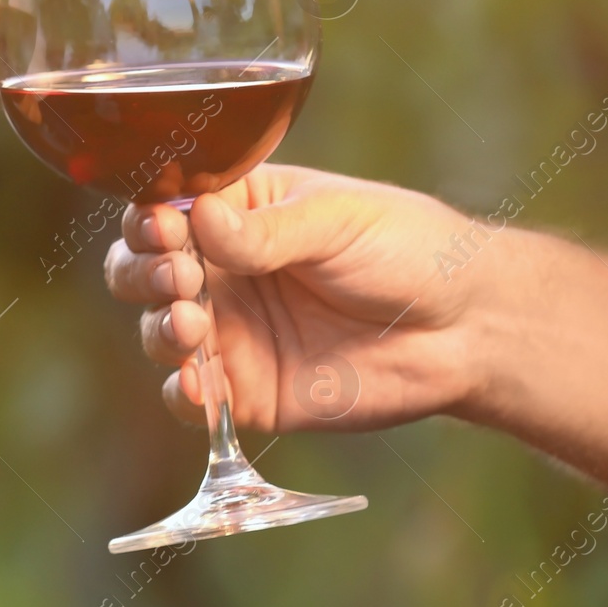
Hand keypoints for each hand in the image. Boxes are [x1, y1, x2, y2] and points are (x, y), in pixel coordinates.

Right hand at [103, 163, 496, 432]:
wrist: (466, 326)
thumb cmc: (408, 249)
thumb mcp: (336, 221)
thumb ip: (264, 231)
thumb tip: (197, 220)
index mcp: (237, 211)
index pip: (164, 208)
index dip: (149, 217)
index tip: (163, 224)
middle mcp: (223, 271)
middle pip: (141, 269)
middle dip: (143, 270)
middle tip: (178, 273)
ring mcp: (232, 333)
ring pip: (159, 331)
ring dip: (161, 326)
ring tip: (194, 320)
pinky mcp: (249, 392)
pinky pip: (193, 398)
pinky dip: (182, 391)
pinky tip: (194, 380)